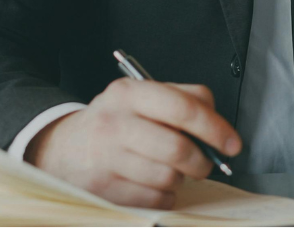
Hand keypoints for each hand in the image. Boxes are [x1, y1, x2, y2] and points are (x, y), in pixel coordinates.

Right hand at [25, 78, 240, 209]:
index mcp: (130, 93)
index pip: (183, 107)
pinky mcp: (102, 188)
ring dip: (179, 180)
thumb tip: (219, 128)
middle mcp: (114, 122)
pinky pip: (153, 200)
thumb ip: (183, 102)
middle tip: (204, 164)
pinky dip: (164, 197)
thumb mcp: (142, 98)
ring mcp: (105, 157)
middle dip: (201, 162)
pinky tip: (152, 185)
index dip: (215, 128)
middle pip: (177, 149)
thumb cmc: (115, 123)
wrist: (61, 148)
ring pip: (167, 177)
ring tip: (169, 171)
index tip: (232, 144)